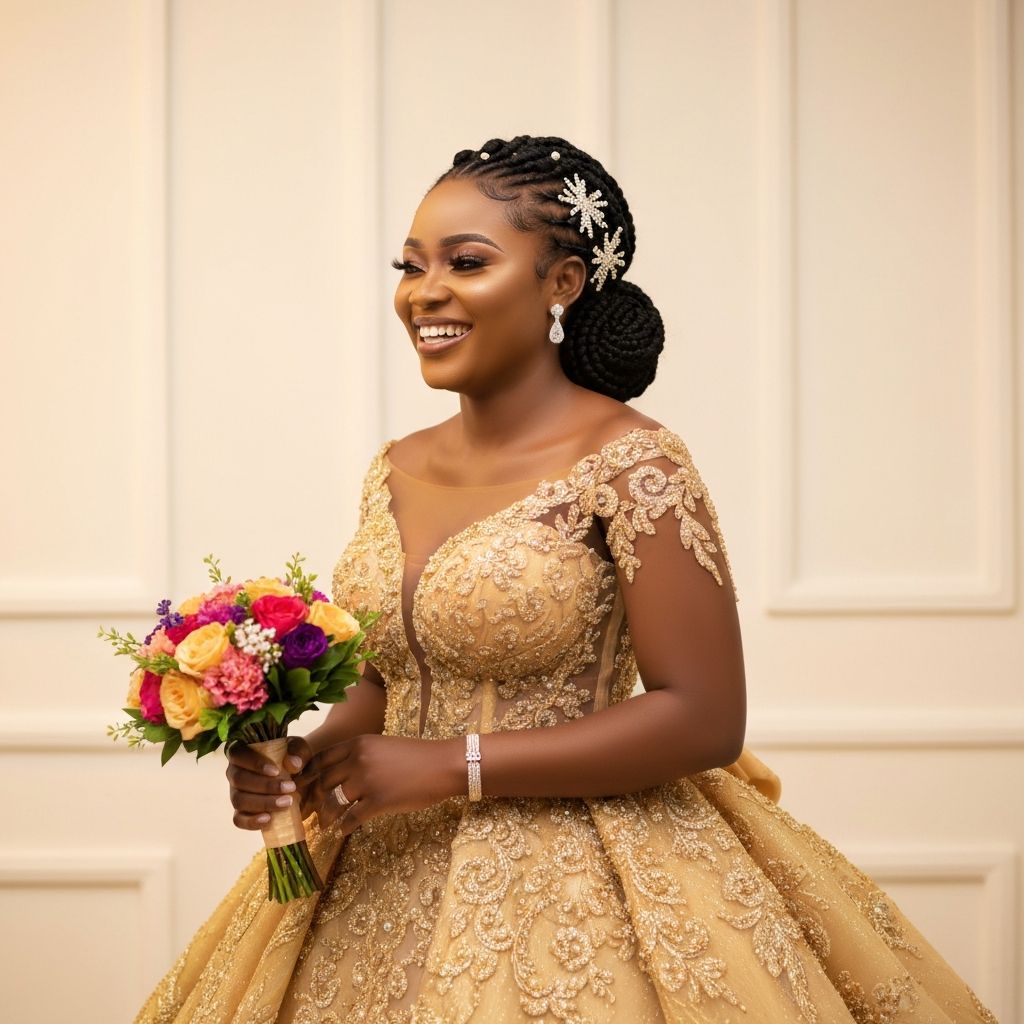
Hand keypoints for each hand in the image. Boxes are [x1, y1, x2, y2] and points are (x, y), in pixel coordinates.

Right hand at [225, 736, 315, 829]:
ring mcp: (236, 793)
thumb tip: (292, 764)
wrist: (299, 779)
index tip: (276, 771)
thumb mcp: (301, 750)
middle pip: (239, 779)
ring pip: (239, 800)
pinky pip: (238, 819)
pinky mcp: (241, 812)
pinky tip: (268, 819)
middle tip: (290, 788)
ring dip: (263, 803)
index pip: (238, 754)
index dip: (254, 763)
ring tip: (286, 803)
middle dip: (265, 786)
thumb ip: (299, 751)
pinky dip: (251, 821)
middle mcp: (235, 772)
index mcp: (244, 751)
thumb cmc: (294, 759)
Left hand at [304, 734, 461, 834]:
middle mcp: (358, 760)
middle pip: (322, 782)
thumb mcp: (382, 747)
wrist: (442, 765)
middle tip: (306, 811)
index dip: (306, 775)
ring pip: (332, 802)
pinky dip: (344, 827)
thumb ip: (359, 756)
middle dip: (311, 799)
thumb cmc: (415, 756)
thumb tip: (338, 774)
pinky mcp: (378, 802)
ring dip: (324, 816)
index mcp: (357, 743)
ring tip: (323, 825)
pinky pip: (351, 818)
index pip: (320, 759)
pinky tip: (343, 831)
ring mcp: (367, 781)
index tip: (301, 787)